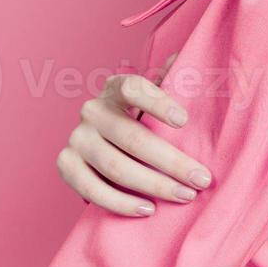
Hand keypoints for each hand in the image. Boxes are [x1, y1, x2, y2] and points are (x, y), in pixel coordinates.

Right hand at [56, 51, 212, 215]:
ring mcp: (76, 138)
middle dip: (172, 161)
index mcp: (116, 88)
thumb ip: (172, 79)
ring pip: (116, 166)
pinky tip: (148, 209)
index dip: (157, 101)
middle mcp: (92, 110)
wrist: (104, 141)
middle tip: (201, 179)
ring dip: (153, 185)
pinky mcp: (65, 165)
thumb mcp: (155, 96)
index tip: (185, 119)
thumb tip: (185, 57)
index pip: (133, 87)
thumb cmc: (141, 116)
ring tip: (184, 196)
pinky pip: (91, 189)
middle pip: (133, 137)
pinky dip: (121, 203)